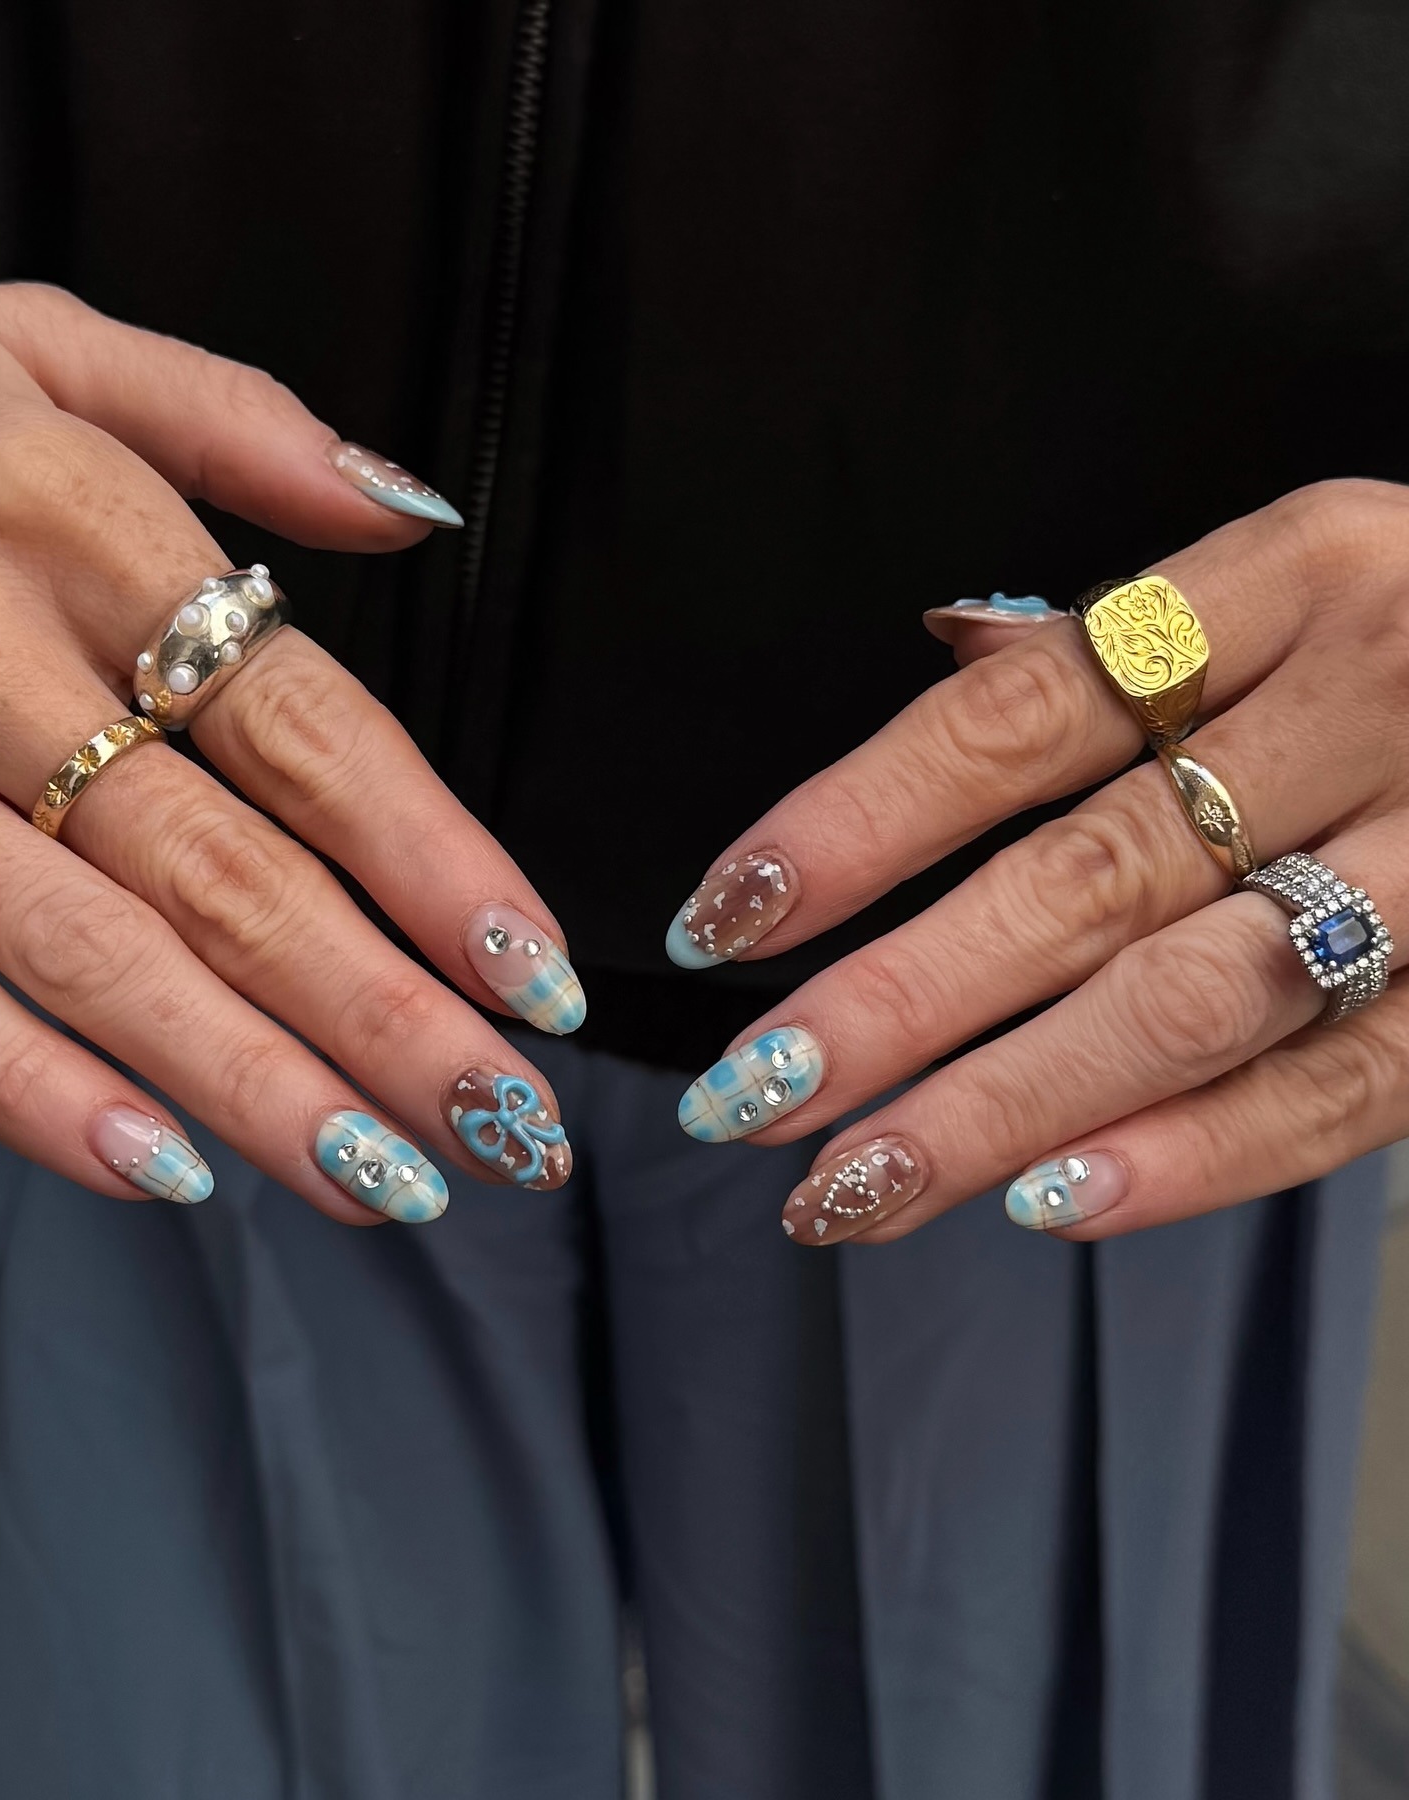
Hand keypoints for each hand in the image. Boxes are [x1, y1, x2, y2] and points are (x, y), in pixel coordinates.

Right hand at [0, 283, 582, 1221]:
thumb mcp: (37, 344)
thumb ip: (233, 418)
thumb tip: (412, 509)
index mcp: (83, 528)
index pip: (309, 727)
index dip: (434, 860)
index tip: (535, 974)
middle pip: (228, 867)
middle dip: (380, 1013)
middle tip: (506, 1129)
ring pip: (92, 948)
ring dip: (249, 1081)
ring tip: (384, 1180)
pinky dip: (33, 1089)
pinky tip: (162, 1170)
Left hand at [665, 480, 1408, 1242]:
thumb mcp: (1314, 572)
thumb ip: (1135, 630)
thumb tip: (944, 645)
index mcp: (1296, 574)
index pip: (1022, 714)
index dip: (860, 819)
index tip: (727, 915)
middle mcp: (1376, 698)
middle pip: (1083, 875)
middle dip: (896, 1001)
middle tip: (748, 1096)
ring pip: (1193, 1001)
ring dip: (1003, 1108)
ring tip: (851, 1187)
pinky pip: (1346, 1089)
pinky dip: (1195, 1156)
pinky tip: (1052, 1206)